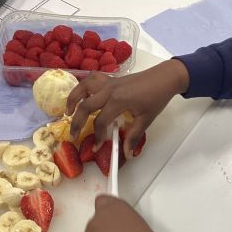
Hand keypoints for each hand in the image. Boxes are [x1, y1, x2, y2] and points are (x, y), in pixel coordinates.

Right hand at [67, 59, 189, 157]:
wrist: (164, 77)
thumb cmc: (156, 97)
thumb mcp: (146, 119)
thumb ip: (134, 136)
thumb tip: (126, 154)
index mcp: (119, 101)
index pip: (101, 122)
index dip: (98, 136)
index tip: (97, 147)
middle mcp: (109, 90)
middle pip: (85, 106)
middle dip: (77, 122)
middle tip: (73, 135)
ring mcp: (108, 82)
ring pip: (83, 87)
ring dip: (73, 99)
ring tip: (67, 112)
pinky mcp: (110, 79)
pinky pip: (91, 79)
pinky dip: (82, 87)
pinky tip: (81, 96)